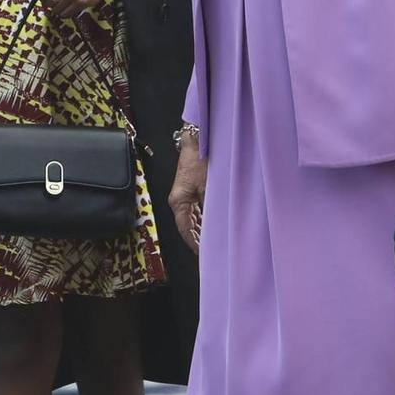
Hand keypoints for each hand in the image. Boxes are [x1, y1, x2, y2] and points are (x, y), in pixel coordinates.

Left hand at [38, 0, 113, 19]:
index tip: (46, 0)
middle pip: (48, 3)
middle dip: (51, 5)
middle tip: (57, 3)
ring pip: (56, 10)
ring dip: (58, 10)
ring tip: (64, 5)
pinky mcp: (80, 3)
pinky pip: (65, 14)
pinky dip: (65, 14)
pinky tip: (70, 8)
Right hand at [169, 139, 206, 253]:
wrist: (198, 140)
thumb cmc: (200, 160)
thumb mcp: (208, 187)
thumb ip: (211, 208)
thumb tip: (216, 226)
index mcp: (179, 201)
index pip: (185, 229)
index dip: (194, 243)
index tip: (202, 254)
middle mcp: (179, 200)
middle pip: (188, 225)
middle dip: (199, 237)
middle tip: (211, 249)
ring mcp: (184, 194)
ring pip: (193, 217)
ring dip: (202, 228)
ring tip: (214, 240)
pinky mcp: (190, 189)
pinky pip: (196, 209)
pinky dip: (203, 217)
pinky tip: (212, 224)